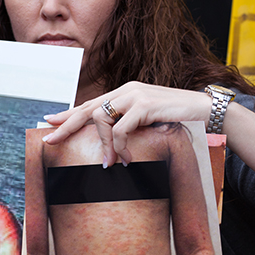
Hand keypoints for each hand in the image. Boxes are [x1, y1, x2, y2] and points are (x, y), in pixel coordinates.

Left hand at [42, 82, 211, 166]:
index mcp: (125, 93)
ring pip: (102, 119)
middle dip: (67, 124)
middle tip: (49, 139)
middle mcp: (127, 90)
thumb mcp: (149, 122)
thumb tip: (111, 146)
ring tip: (109, 164)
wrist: (205, 110)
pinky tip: (125, 158)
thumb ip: (130, 126)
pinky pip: (121, 128)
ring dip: (104, 145)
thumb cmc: (178, 119)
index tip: (51, 122)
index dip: (70, 114)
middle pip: (88, 107)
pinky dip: (119, 146)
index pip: (92, 103)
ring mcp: (135, 95)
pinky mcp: (144, 104)